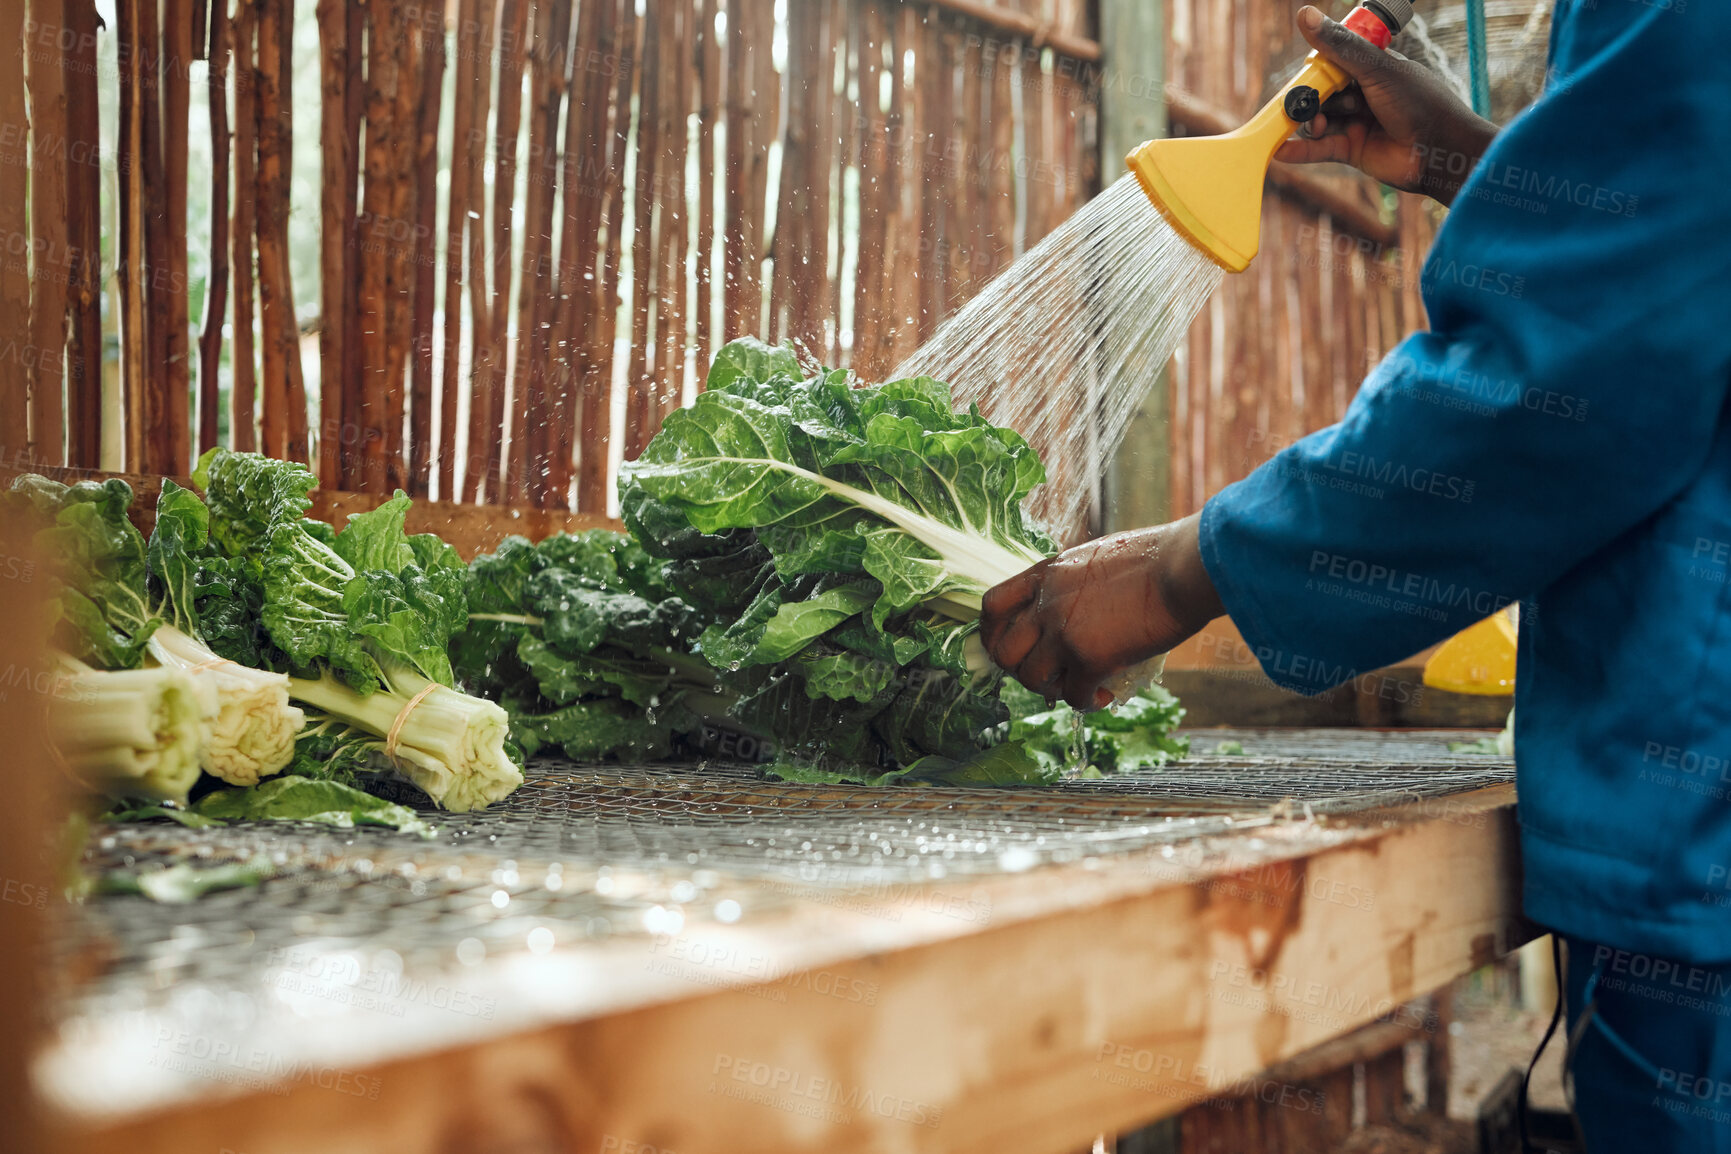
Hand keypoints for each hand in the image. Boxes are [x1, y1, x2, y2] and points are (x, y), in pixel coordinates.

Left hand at [980, 515, 1224, 710]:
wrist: (1183, 567)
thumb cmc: (1155, 557)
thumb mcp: (1096, 558)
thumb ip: (1072, 583)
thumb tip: (1074, 605)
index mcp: (1046, 574)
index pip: (992, 606)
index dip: (992, 633)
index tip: (1007, 646)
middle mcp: (1046, 604)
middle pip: (1003, 651)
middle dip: (1019, 670)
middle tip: (1044, 674)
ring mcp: (1064, 632)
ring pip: (1032, 679)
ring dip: (1050, 690)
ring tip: (1075, 686)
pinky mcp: (1090, 659)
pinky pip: (1073, 697)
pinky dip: (1085, 703)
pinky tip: (1102, 696)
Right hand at [1274, 5, 1497, 205]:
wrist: (1441, 150)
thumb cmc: (1419, 102)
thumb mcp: (1377, 69)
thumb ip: (1339, 46)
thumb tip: (1304, 15)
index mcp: (1372, 68)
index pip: (1333, 63)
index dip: (1317, 69)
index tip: (1306, 75)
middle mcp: (1362, 94)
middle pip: (1321, 93)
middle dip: (1309, 99)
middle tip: (1302, 105)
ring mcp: (1356, 123)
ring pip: (1319, 121)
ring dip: (1309, 124)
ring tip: (1317, 125)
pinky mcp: (1351, 150)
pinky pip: (1320, 149)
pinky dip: (1300, 150)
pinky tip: (1280, 149)